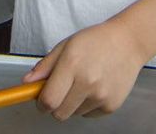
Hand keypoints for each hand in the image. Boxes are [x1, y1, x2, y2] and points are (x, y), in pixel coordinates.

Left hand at [23, 21, 145, 120]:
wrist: (128, 42)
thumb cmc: (96, 41)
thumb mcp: (66, 46)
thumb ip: (45, 66)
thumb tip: (27, 83)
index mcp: (72, 65)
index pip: (48, 100)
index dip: (41, 103)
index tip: (41, 99)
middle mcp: (87, 83)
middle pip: (59, 113)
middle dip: (55, 106)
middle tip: (61, 91)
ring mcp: (101, 96)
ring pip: (74, 114)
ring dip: (73, 104)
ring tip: (84, 82)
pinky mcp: (112, 105)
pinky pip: (89, 114)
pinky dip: (88, 105)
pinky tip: (96, 87)